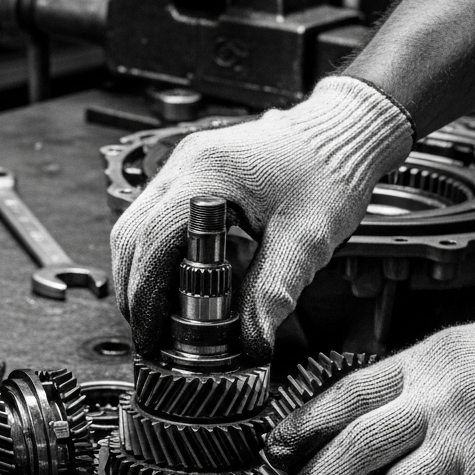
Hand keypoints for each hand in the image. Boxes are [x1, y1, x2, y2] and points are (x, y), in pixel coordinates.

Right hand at [110, 77, 412, 359]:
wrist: (343, 131)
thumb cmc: (328, 172)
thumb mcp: (305, 240)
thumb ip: (273, 293)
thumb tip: (251, 343)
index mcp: (207, 175)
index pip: (152, 242)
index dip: (144, 295)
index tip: (151, 334)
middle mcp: (184, 165)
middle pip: (130, 236)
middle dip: (134, 290)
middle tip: (151, 333)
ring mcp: (183, 166)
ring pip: (136, 227)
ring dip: (141, 274)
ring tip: (162, 316)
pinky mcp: (191, 174)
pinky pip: (155, 219)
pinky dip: (158, 256)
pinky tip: (178, 283)